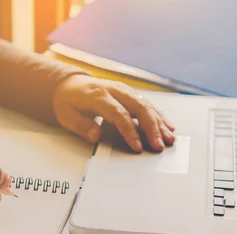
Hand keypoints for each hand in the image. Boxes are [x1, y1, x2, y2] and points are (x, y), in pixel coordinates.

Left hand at [53, 75, 175, 151]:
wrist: (70, 83)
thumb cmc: (69, 101)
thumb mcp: (66, 115)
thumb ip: (81, 125)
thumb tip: (95, 135)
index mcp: (98, 95)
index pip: (118, 113)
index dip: (129, 131)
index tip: (137, 147)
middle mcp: (115, 90)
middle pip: (138, 107)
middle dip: (151, 128)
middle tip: (159, 145)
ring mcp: (124, 90)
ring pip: (146, 105)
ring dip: (159, 123)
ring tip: (169, 139)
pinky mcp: (130, 93)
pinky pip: (148, 104)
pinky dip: (159, 116)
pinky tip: (168, 127)